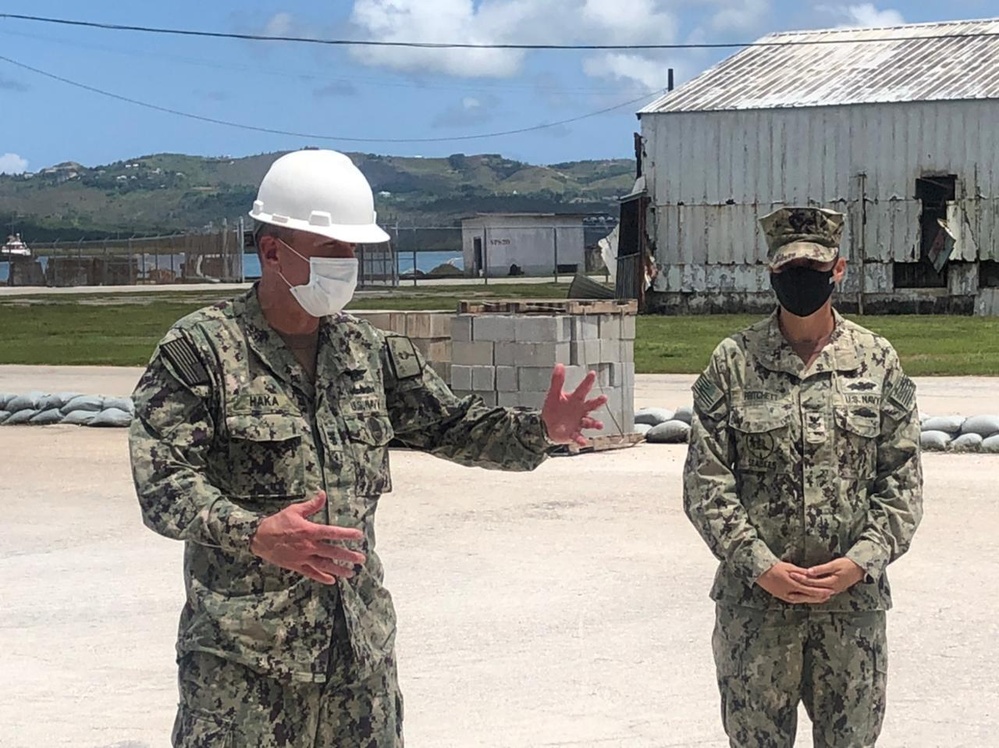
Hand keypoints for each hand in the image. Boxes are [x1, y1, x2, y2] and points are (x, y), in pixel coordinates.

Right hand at [250, 492, 365, 584]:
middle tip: (361, 559)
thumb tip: (323, 494)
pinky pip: (311, 573)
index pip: (332, 533)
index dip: (347, 534)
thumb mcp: (294, 510)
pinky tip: (331, 580)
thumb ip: (311, 505)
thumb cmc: (278, 522)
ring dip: (339, 570)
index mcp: (310, 531)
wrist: (259, 538)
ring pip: (324, 566)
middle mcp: (308, 546)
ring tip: (351, 573)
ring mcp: (303, 558)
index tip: (359, 536)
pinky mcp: (296, 566)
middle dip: (348, 556)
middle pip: (332, 552)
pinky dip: (322, 577)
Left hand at [540, 364, 608, 446]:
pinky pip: (578, 436)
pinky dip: (581, 439)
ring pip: (589, 422)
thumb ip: (557, 380)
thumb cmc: (553, 409)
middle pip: (591, 405)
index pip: (583, 389)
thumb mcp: (553, 394)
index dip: (587, 381)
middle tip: (604, 398)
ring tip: (599, 425)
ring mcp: (578, 422)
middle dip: (598, 402)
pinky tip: (583, 441)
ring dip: (595, 423)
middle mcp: (580, 410)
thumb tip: (560, 365)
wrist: (547, 426)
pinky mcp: (573, 433)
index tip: (592, 373)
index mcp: (576, 399)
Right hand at [756, 562, 833, 604]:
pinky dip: (805, 598)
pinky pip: (796, 599)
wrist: (759, 572)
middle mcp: (789, 593)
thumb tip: (813, 575)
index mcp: (792, 585)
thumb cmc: (773, 567)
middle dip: (819, 597)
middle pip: (808, 597)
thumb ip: (802, 572)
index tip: (830, 590)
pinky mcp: (782, 597)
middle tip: (829, 595)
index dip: (821, 591)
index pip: (810, 590)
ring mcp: (785, 597)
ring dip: (813, 599)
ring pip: (803, 600)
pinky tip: (809, 597)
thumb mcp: (789, 567)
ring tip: (822, 598)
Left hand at [788, 558, 865, 596]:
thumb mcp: (834, 565)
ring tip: (793, 587)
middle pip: (812, 589)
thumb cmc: (848, 565)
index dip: (801, 578)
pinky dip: (812, 590)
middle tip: (789, 580)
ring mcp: (833, 590)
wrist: (860, 568)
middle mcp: (831, 589)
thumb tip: (809, 572)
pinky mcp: (833, 589)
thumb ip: (821, 569)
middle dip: (800, 585)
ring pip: (815, 592)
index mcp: (831, 583)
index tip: (792, 574)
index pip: (812, 582)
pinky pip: (820, 592)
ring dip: (805, 590)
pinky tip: (805, 589)